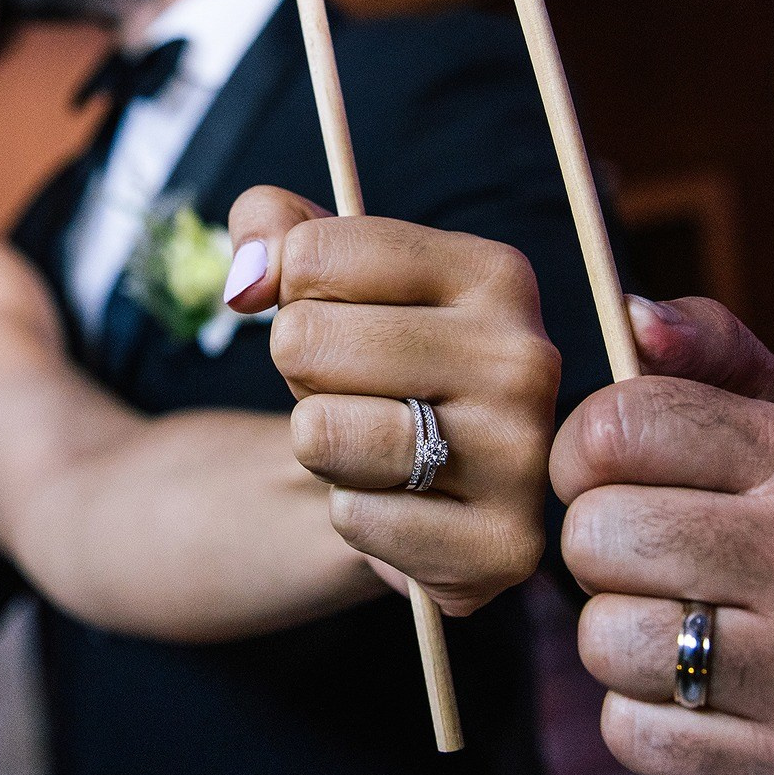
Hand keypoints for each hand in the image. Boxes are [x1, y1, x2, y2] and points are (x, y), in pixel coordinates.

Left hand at [224, 186, 559, 616]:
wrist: (425, 490)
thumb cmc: (371, 364)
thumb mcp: (326, 274)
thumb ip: (272, 227)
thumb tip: (247, 279)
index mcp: (497, 274)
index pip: (312, 254)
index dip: (293, 291)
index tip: (337, 315)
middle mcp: (526, 358)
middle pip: (303, 340)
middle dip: (301, 372)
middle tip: (353, 392)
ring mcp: (521, 457)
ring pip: (319, 432)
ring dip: (320, 445)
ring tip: (368, 445)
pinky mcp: (502, 547)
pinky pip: (351, 517)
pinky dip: (351, 514)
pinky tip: (397, 506)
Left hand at [551, 296, 773, 774]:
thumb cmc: (771, 520)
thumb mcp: (755, 416)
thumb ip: (698, 347)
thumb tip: (635, 316)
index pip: (616, 426)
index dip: (583, 452)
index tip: (608, 472)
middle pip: (595, 534)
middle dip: (596, 548)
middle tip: (648, 560)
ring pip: (604, 638)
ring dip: (613, 635)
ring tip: (673, 624)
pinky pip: (630, 731)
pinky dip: (640, 717)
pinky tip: (689, 695)